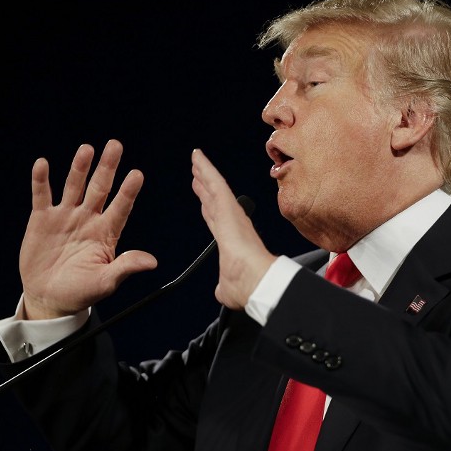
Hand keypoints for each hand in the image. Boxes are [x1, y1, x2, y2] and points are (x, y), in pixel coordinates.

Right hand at [19, 139, 157, 319]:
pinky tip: (42, 164)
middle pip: (99, 188)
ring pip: (73, 186)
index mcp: (107, 233)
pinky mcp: (42, 219)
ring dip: (79, 168)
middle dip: (107, 167)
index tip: (137, 174)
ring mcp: (66, 216)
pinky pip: (42, 196)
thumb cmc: (82, 291)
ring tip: (87, 149)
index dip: (128, 191)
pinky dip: (41, 180)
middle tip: (115, 145)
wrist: (50, 298)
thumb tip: (152, 262)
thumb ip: (125, 267)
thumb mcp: (105, 282)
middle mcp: (89, 219)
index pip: (121, 207)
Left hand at [191, 149, 275, 308]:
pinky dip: (206, 169)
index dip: (209, 208)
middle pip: (214, 200)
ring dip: (204, 173)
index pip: (216, 220)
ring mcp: (230, 213)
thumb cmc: (247, 286)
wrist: (255, 280)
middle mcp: (232, 223)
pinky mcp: (228, 206)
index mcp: (231, 240)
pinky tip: (198, 158)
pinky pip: (215, 182)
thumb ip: (224, 286)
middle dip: (205, 187)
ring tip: (195, 160)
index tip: (203, 199)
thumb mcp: (228, 289)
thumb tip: (221, 292)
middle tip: (197, 174)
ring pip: (214, 187)